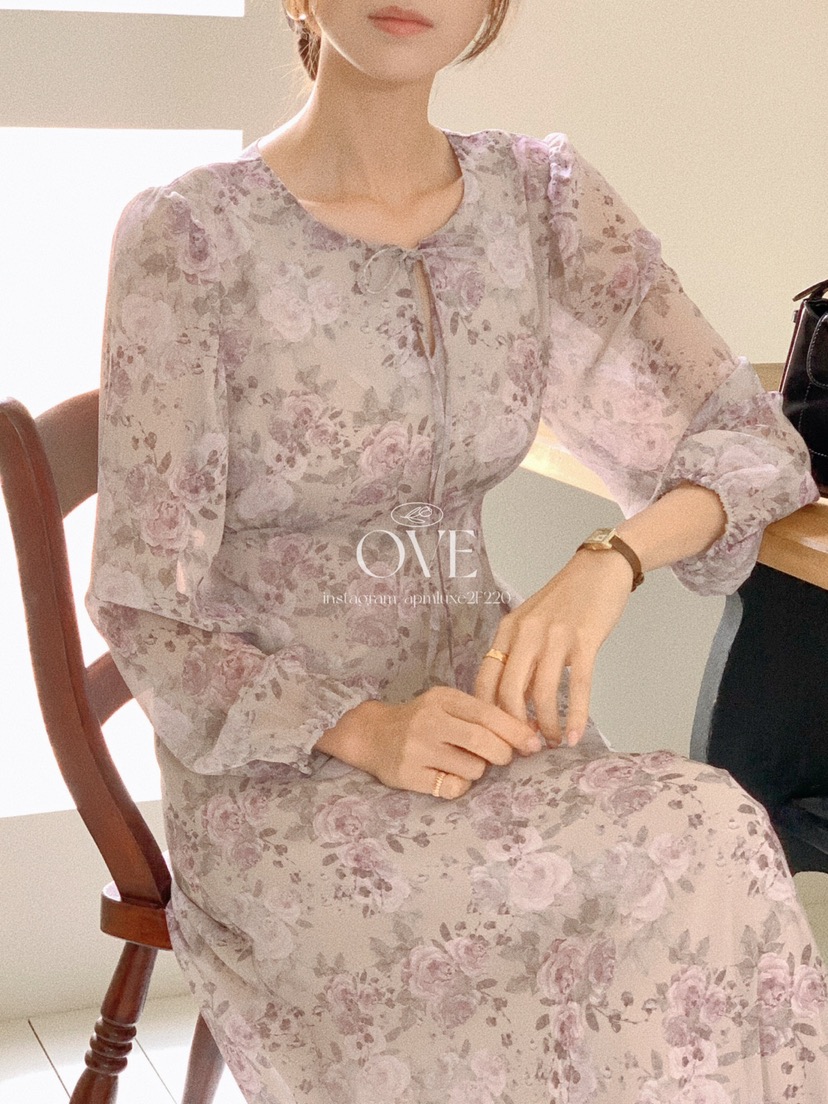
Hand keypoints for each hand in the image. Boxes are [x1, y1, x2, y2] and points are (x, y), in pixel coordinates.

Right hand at [314, 685, 543, 799]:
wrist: (371, 734)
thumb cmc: (420, 720)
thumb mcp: (447, 706)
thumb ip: (481, 715)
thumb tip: (530, 733)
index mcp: (442, 698)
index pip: (488, 714)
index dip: (516, 730)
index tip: (534, 744)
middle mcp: (428, 721)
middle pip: (483, 742)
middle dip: (503, 754)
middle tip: (503, 758)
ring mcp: (416, 749)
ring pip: (472, 769)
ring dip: (478, 771)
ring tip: (464, 763)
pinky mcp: (408, 775)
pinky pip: (452, 788)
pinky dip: (459, 785)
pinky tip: (447, 775)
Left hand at [474, 550, 633, 746]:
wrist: (599, 569)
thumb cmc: (565, 600)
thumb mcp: (533, 625)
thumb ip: (523, 660)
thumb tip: (520, 705)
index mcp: (507, 630)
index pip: (485, 679)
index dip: (488, 714)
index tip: (498, 735)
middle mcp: (525, 633)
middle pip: (508, 692)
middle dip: (514, 728)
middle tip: (525, 747)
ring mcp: (554, 636)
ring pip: (543, 694)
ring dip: (546, 725)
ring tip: (551, 741)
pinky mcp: (583, 640)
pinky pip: (577, 686)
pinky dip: (575, 715)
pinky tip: (573, 735)